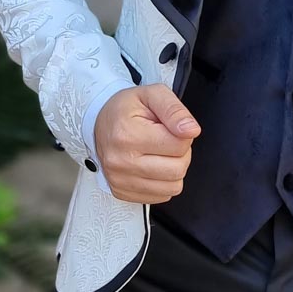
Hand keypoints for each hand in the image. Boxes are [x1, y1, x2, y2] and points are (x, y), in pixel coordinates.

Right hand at [95, 84, 199, 203]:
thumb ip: (175, 110)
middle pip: (178, 169)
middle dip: (181, 154)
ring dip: (174, 169)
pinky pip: (162, 196)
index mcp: (127, 135)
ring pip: (174, 186)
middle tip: (166, 140)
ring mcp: (120, 180)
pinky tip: (152, 166)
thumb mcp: (152, 95)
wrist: (101, 123)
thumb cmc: (126, 109)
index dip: (183, 134)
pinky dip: (163, 182)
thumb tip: (191, 130)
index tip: (169, 127)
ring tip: (159, 153)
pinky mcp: (122, 193)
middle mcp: (120, 161)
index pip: (179, 145)